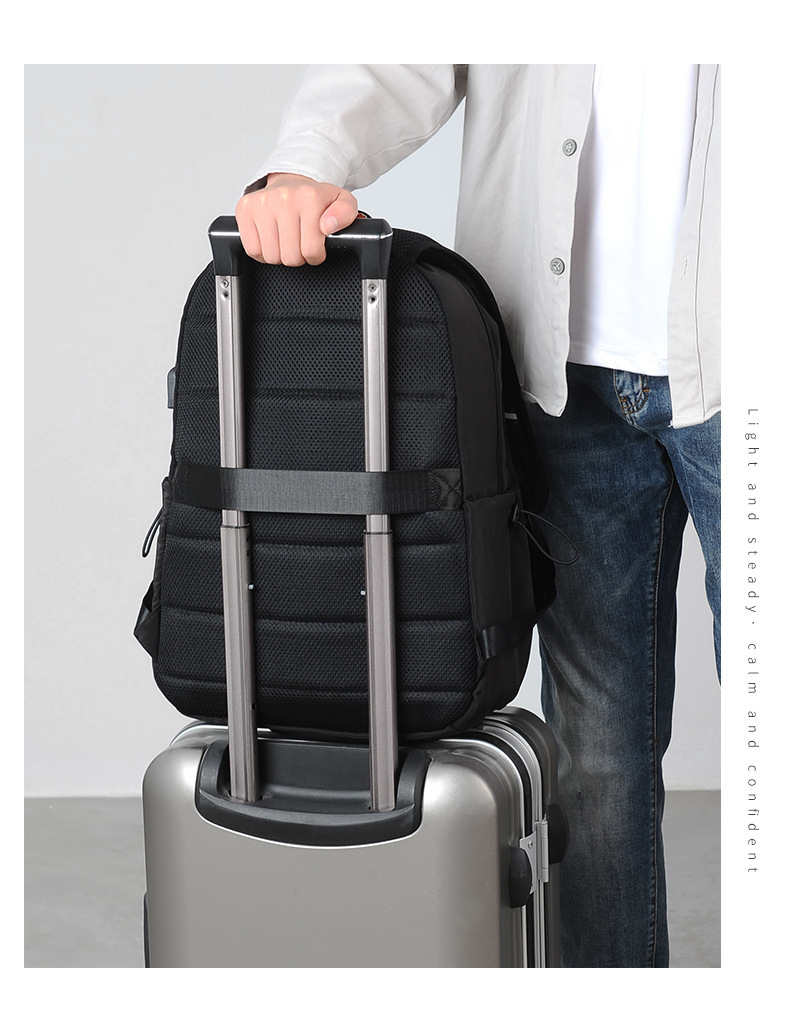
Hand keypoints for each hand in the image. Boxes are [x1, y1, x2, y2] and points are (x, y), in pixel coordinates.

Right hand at [235, 173, 358, 265]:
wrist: (291, 182)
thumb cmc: (315, 199)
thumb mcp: (342, 203)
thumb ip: (346, 214)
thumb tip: (328, 225)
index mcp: (309, 197)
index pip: (311, 251)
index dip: (316, 255)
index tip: (315, 245)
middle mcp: (283, 198)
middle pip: (290, 257)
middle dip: (298, 256)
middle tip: (300, 242)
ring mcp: (261, 203)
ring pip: (271, 256)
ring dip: (280, 255)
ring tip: (286, 240)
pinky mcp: (244, 209)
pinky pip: (252, 249)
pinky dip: (262, 252)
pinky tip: (271, 239)